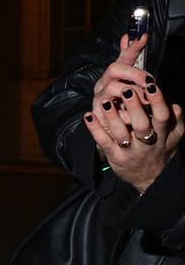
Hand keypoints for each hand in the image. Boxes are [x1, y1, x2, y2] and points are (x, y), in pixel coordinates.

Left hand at [84, 34, 183, 192]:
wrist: (149, 178)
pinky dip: (95, 129)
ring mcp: (129, 150)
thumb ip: (176, 120)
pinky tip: (88, 116)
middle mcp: (146, 143)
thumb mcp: (175, 136)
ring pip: (120, 133)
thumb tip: (174, 105)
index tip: (151, 86)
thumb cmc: (161, 149)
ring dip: (112, 117)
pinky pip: (103, 142)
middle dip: (134, 107)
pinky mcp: (114, 157)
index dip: (158, 101)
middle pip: (141, 125)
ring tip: (105, 101)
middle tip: (127, 90)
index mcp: (162, 134)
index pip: (162, 116)